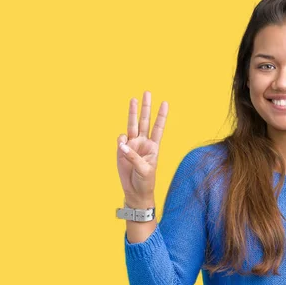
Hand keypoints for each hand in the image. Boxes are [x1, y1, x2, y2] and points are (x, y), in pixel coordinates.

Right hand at [116, 91, 167, 206]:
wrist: (135, 191)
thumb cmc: (145, 181)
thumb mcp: (144, 170)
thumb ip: (134, 157)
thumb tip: (122, 145)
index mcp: (153, 146)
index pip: (158, 128)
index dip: (161, 116)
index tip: (165, 103)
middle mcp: (143, 142)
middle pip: (145, 121)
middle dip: (146, 107)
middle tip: (147, 93)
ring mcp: (132, 145)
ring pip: (132, 125)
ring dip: (132, 112)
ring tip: (133, 99)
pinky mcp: (121, 150)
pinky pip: (121, 140)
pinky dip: (121, 140)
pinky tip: (122, 147)